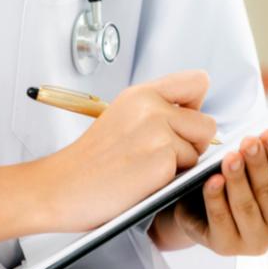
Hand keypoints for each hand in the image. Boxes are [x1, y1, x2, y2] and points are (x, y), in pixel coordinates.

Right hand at [44, 70, 217, 231]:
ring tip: (146, 169)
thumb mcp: (122, 117)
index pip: (198, 82)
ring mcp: (157, 132)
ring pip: (199, 150)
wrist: (61, 186)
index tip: (179, 122)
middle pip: (207, 123)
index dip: (195, 106)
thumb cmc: (91, 161)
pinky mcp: (161, 160)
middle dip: (192, 144)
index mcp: (141, 94)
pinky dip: (171, 181)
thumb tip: (194, 115)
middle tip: (160, 156)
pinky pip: (189, 171)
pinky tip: (143, 181)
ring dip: (181, 165)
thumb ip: (156, 109)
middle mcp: (151, 107)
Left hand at [150, 128, 267, 254]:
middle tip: (248, 142)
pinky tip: (212, 180)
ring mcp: (255, 242)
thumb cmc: (241, 184)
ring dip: (238, 180)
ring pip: (246, 206)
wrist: (204, 211)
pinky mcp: (227, 247)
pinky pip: (221, 219)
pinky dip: (216, 198)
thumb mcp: (261, 168)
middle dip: (258, 164)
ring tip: (230, 157)